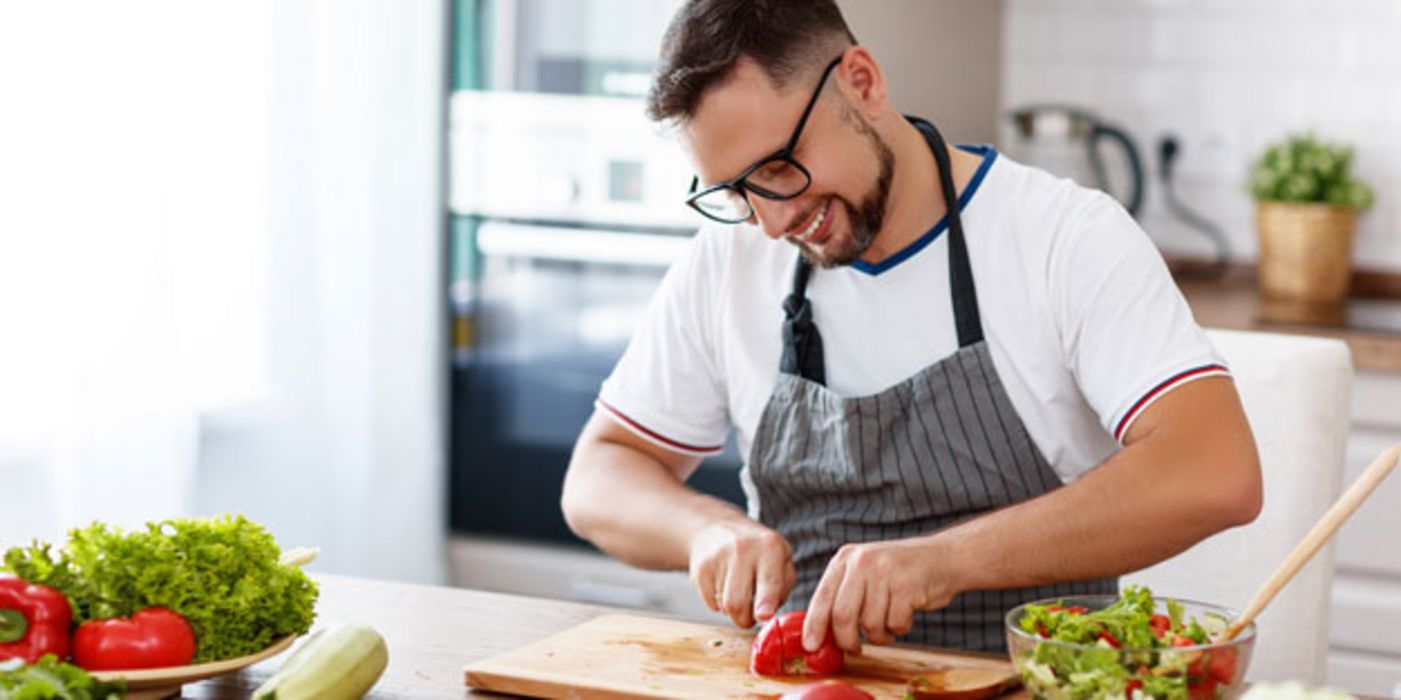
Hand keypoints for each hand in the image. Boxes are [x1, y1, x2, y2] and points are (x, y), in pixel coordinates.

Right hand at [688, 520, 795, 628]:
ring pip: (724, 606)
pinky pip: (710, 604)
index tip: (763, 615)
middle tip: (751, 617)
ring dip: (733, 610)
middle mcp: (742, 548)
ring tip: (739, 592)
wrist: (718, 528)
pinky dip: (719, 603)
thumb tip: (767, 614)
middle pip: (737, 603)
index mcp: (770, 546)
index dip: (766, 602)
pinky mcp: (700, 568)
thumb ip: (783, 587)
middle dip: (745, 620)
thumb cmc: (757, 550)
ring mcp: (718, 557)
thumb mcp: (782, 560)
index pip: (768, 580)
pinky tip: (724, 586)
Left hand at [801, 536, 957, 653]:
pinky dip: (900, 628)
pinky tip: (905, 615)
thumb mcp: (865, 572)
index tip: (810, 646)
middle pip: (843, 615)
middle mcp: (862, 561)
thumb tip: (819, 633)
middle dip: (847, 640)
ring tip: (889, 623)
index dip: (814, 625)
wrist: (943, 557)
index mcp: (845, 558)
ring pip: (870, 624)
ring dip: (880, 635)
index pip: (822, 596)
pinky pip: (895, 624)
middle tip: (854, 649)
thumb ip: (843, 596)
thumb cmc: (899, 574)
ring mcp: (885, 571)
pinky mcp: (907, 585)